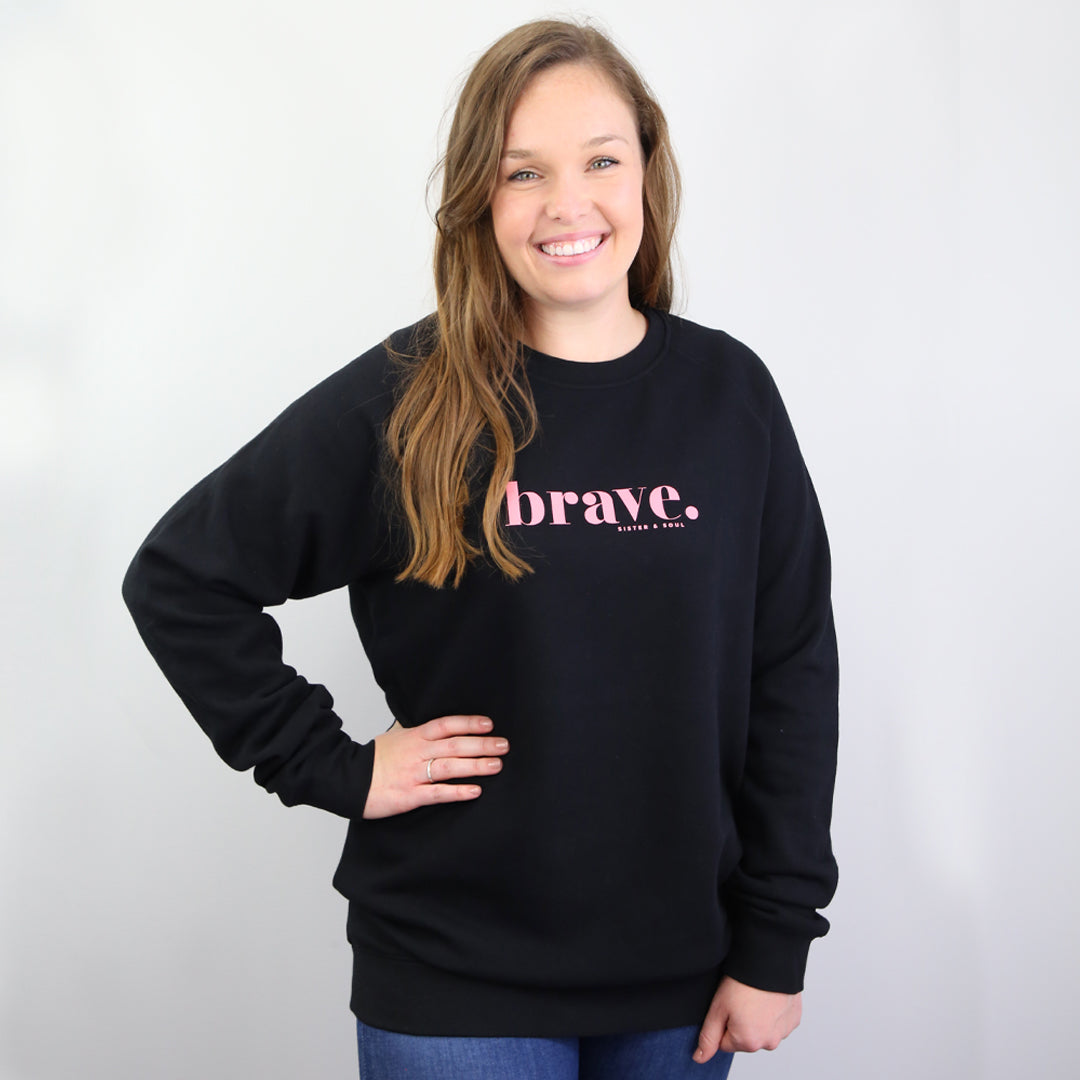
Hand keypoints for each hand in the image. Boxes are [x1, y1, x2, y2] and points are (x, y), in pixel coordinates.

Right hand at [362, 714, 508, 818]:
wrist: (346, 780)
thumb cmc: (372, 760)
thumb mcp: (393, 736)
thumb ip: (414, 729)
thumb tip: (430, 721)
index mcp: (414, 736)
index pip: (446, 725)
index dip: (468, 723)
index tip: (489, 724)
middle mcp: (417, 752)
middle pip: (454, 745)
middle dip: (482, 744)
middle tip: (504, 745)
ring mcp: (414, 774)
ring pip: (449, 767)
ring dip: (475, 765)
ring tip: (496, 765)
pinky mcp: (410, 796)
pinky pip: (438, 793)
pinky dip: (457, 791)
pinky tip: (475, 791)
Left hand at [694, 976, 801, 1062]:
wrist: (770, 959)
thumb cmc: (743, 981)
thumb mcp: (718, 1008)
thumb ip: (708, 1037)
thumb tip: (700, 1058)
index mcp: (749, 1042)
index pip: (725, 1043)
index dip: (722, 1022)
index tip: (727, 1005)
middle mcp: (769, 1042)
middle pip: (745, 1038)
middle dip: (740, 1022)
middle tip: (740, 999)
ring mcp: (784, 1031)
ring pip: (762, 1030)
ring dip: (757, 1018)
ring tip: (754, 996)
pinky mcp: (794, 1019)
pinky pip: (778, 1021)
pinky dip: (772, 1012)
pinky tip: (768, 996)